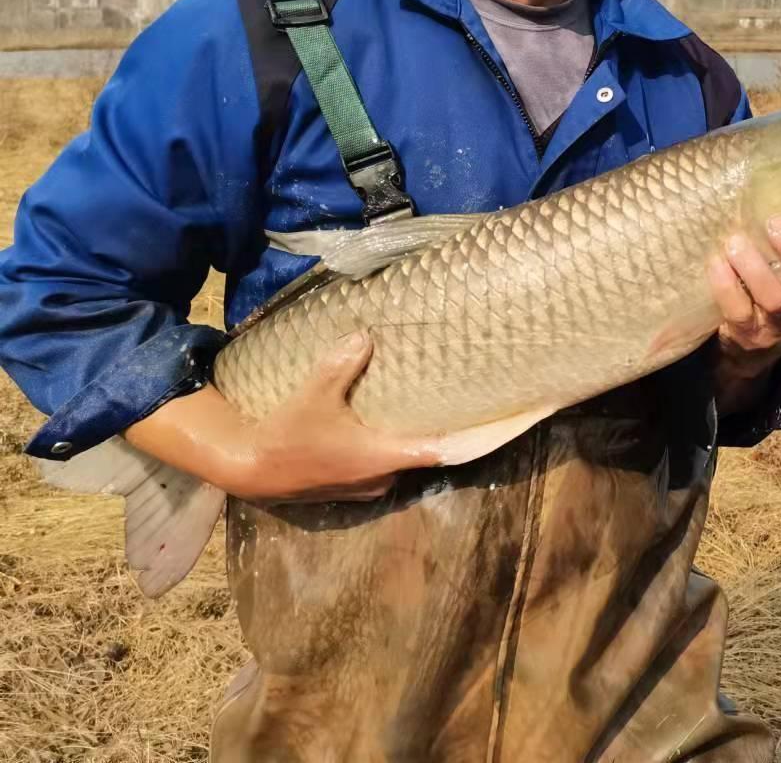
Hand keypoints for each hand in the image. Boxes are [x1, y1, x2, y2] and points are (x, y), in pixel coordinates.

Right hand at [125, 330, 445, 504]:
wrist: (249, 469)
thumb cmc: (288, 433)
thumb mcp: (314, 395)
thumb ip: (341, 365)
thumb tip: (364, 335)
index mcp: (381, 456)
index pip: (436, 451)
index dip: (463, 441)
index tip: (488, 426)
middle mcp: (380, 478)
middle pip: (421, 457)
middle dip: (433, 436)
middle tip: (450, 407)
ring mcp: (363, 488)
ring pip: (399, 466)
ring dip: (406, 446)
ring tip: (418, 416)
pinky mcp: (348, 489)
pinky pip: (380, 471)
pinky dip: (386, 455)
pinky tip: (381, 433)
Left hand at [709, 212, 780, 403]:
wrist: (752, 344)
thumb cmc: (778, 287)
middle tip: (776, 222)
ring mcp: (780, 323)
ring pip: (774, 299)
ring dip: (754, 269)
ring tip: (735, 242)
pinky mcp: (750, 333)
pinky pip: (739, 311)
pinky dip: (726, 285)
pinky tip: (716, 262)